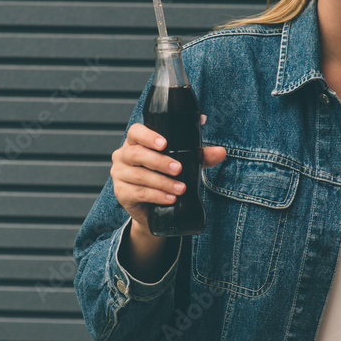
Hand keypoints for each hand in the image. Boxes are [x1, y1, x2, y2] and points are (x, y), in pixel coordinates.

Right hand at [110, 115, 225, 234]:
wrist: (152, 208)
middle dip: (159, 161)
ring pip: (139, 176)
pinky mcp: (121, 193)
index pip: (136, 132)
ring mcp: (119, 175)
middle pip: (136, 154)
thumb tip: (220, 151)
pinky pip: (138, 193)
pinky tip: (170, 198)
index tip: (165, 143)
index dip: (148, 136)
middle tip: (179, 169)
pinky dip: (156, 196)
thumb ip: (200, 156)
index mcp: (135, 142)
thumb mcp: (183, 163)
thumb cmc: (165, 176)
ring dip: (162, 182)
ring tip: (180, 188)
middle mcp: (123, 156)